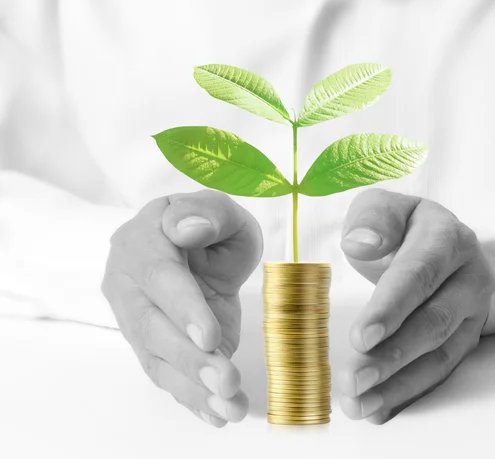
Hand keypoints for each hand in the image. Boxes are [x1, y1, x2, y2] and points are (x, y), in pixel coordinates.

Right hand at [101, 190, 261, 426]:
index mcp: (143, 241)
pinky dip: (191, 398)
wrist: (197, 250)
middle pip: (151, 326)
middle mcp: (129, 283)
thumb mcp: (220, 210)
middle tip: (226, 381)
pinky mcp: (153, 346)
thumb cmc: (209, 227)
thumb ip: (208, 212)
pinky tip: (217, 414)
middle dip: (189, 358)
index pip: (159, 276)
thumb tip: (188, 229)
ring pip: (156, 358)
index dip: (182, 308)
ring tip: (229, 407)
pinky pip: (166, 375)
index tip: (209, 336)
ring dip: (193, 387)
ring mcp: (136, 318)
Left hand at [338, 189, 494, 423]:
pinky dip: (409, 393)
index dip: (391, 307)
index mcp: (447, 239)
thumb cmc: (400, 226)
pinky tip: (379, 409)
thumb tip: (361, 243)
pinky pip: (440, 371)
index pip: (419, 274)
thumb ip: (372, 219)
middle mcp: (469, 277)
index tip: (361, 337)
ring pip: (440, 355)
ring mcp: (472, 312)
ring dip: (399, 384)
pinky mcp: (465, 338)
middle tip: (354, 379)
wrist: (436, 241)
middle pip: (434, 322)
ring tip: (360, 403)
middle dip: (393, 355)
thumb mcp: (381, 207)